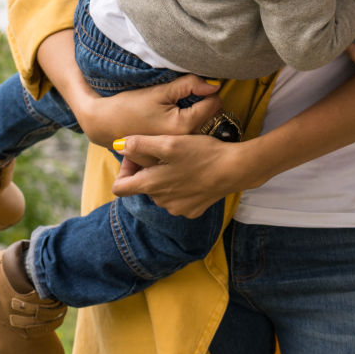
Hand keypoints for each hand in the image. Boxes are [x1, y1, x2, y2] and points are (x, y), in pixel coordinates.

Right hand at [36, 29, 223, 149]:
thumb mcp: (160, 91)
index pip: (214, 105)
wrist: (103, 123)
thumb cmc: (130, 105)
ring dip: (194, 121)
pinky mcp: (165, 158)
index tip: (198, 89)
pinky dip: (183, 134)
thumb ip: (190, 84)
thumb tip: (216, 85)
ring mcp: (173, 153)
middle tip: (188, 100)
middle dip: (203, 107)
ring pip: (198, 131)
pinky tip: (169, 127)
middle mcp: (181, 143)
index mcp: (182, 126)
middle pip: (209, 119)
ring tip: (177, 113)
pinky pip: (184, 143)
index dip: (208, 93)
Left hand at [110, 134, 252, 218]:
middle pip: (144, 185)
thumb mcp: (170, 143)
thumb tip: (118, 145)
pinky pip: (179, 198)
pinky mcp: (193, 210)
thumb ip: (141, 145)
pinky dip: (182, 187)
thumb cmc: (203, 153)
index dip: (125, 169)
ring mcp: (177, 208)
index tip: (140, 155)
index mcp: (151, 185)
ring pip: (162, 191)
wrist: (236, 169)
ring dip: (167, 177)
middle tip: (167, 151)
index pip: (119, 187)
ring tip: (184, 161)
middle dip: (150, 169)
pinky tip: (195, 174)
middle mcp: (160, 202)